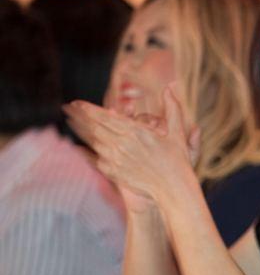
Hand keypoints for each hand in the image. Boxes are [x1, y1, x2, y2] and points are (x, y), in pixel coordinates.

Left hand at [63, 86, 199, 204]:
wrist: (173, 188)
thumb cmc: (177, 160)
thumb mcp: (177, 131)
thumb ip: (172, 107)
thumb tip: (171, 86)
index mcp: (136, 132)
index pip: (105, 117)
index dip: (88, 109)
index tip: (76, 103)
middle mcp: (123, 145)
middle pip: (94, 127)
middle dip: (79, 116)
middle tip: (67, 109)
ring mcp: (116, 160)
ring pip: (93, 142)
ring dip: (81, 131)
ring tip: (71, 122)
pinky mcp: (114, 173)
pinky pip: (95, 159)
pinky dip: (87, 151)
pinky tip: (79, 147)